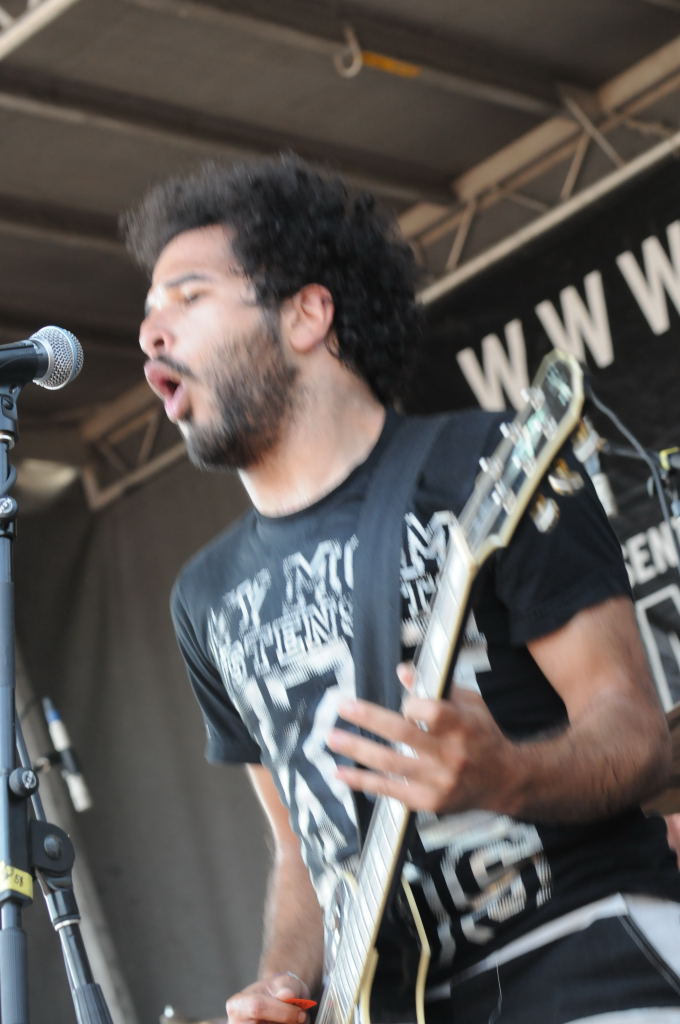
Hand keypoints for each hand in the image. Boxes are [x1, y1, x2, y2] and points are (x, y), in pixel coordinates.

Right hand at [226, 972, 310, 1023]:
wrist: (279, 1002)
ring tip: (293, 1021)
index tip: (301, 1012)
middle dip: (288, 1023)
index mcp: (237, 1004)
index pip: (257, 1007)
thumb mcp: (285, 981)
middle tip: (301, 1018)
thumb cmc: (280, 991)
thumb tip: (287, 995)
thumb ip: (286, 986)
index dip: (282, 1012)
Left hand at [326, 666, 520, 814]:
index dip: (412, 704)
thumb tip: (402, 672)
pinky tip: (341, 772)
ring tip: (332, 736)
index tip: (404, 702)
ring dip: (357, 749)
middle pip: (403, 734)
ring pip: (390, 764)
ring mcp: (438, 781)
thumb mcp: (469, 704)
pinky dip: (363, 781)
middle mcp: (450, 755)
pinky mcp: (427, 801)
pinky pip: (389, 790)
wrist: (504, 781)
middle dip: (368, 719)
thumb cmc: (482, 735)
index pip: (430, 711)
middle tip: (342, 706)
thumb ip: (436, 689)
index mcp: (463, 726)